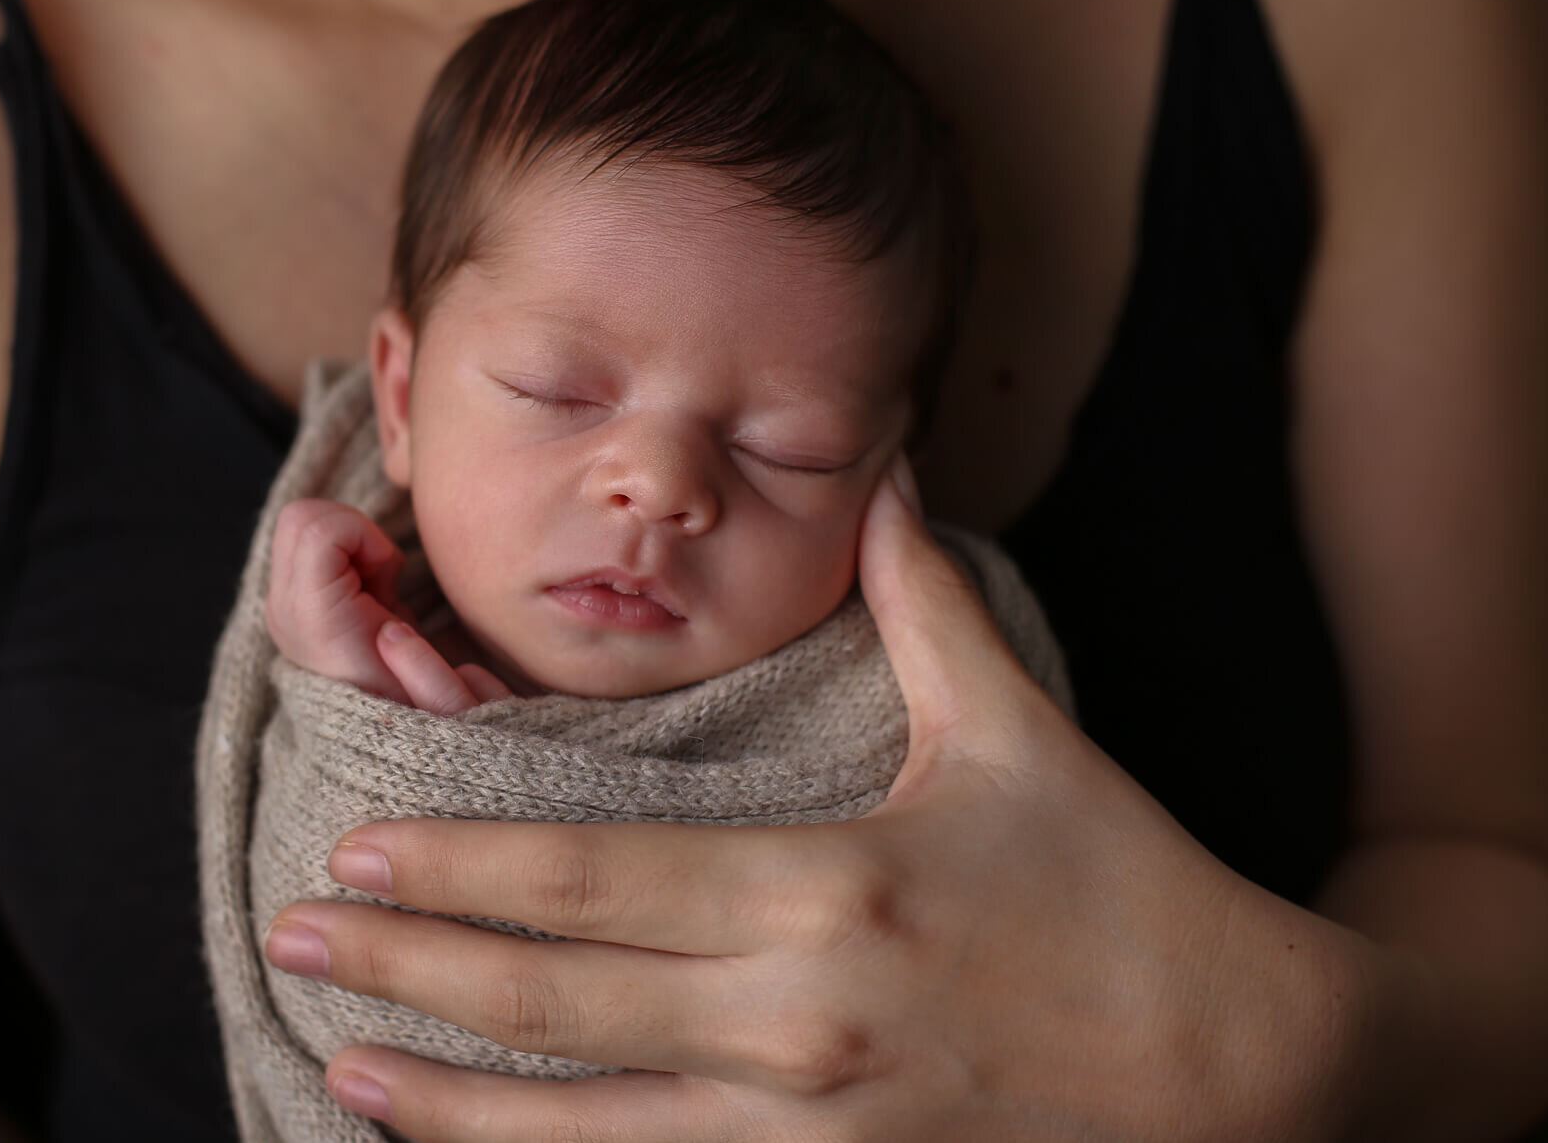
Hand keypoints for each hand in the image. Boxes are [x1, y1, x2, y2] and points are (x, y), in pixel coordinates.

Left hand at [263, 460, 1367, 1140]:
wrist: (1252, 1075)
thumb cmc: (1124, 891)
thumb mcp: (1017, 734)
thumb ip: (926, 604)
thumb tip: (890, 472)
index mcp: (824, 882)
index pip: (587, 876)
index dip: (455, 867)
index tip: (360, 850)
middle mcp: (795, 1016)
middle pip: (551, 994)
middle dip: (405, 967)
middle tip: (294, 937)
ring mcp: (810, 1134)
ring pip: (579, 1126)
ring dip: (444, 1099)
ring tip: (341, 1065)